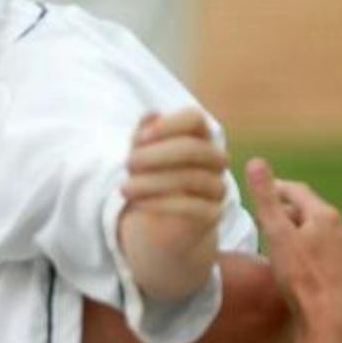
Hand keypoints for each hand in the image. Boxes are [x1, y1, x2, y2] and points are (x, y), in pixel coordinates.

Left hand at [117, 109, 228, 302]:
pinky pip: (191, 207)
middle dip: (155, 155)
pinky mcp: (214, 214)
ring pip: (190, 178)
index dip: (167, 125)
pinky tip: (138, 203)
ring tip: (124, 188)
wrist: (162, 227)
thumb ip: (143, 137)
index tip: (138, 138)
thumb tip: (149, 115)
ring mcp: (218, 187)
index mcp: (200, 137)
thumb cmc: (151, 182)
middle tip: (127, 164)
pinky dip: (160, 203)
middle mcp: (215, 160)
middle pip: (193, 148)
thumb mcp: (141, 158)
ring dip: (151, 182)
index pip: (194, 118)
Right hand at [244, 157, 341, 340]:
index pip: (298, 191)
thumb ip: (266, 199)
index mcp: (326, 215)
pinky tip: (304, 266)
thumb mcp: (276, 234)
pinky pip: (330, 253)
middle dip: (290, 212)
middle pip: (312, 212)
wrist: (328, 318)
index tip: (263, 190)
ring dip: (304, 233)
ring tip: (284, 243)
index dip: (277, 188)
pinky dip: (315, 253)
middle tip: (268, 218)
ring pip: (323, 234)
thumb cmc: (300, 277)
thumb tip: (255, 162)